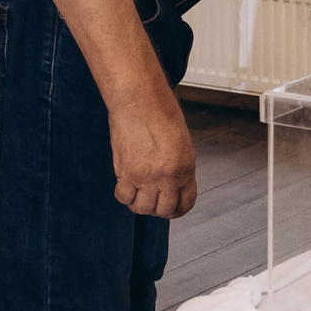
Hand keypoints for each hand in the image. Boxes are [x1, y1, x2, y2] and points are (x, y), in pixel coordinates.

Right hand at [110, 92, 198, 219]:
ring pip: (143, 208)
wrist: (140, 100)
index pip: (186, 203)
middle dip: (158, 209)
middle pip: (164, 210)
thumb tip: (170, 182)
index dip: (178, 210)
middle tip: (151, 200)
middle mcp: (168, 176)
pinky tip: (125, 186)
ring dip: (140, 204)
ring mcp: (147, 177)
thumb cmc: (160, 112)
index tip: (171, 208)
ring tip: (137, 193)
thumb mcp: (180, 141)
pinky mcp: (127, 173)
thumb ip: (177, 165)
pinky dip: (124, 196)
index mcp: (186, 167)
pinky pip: (124, 197)